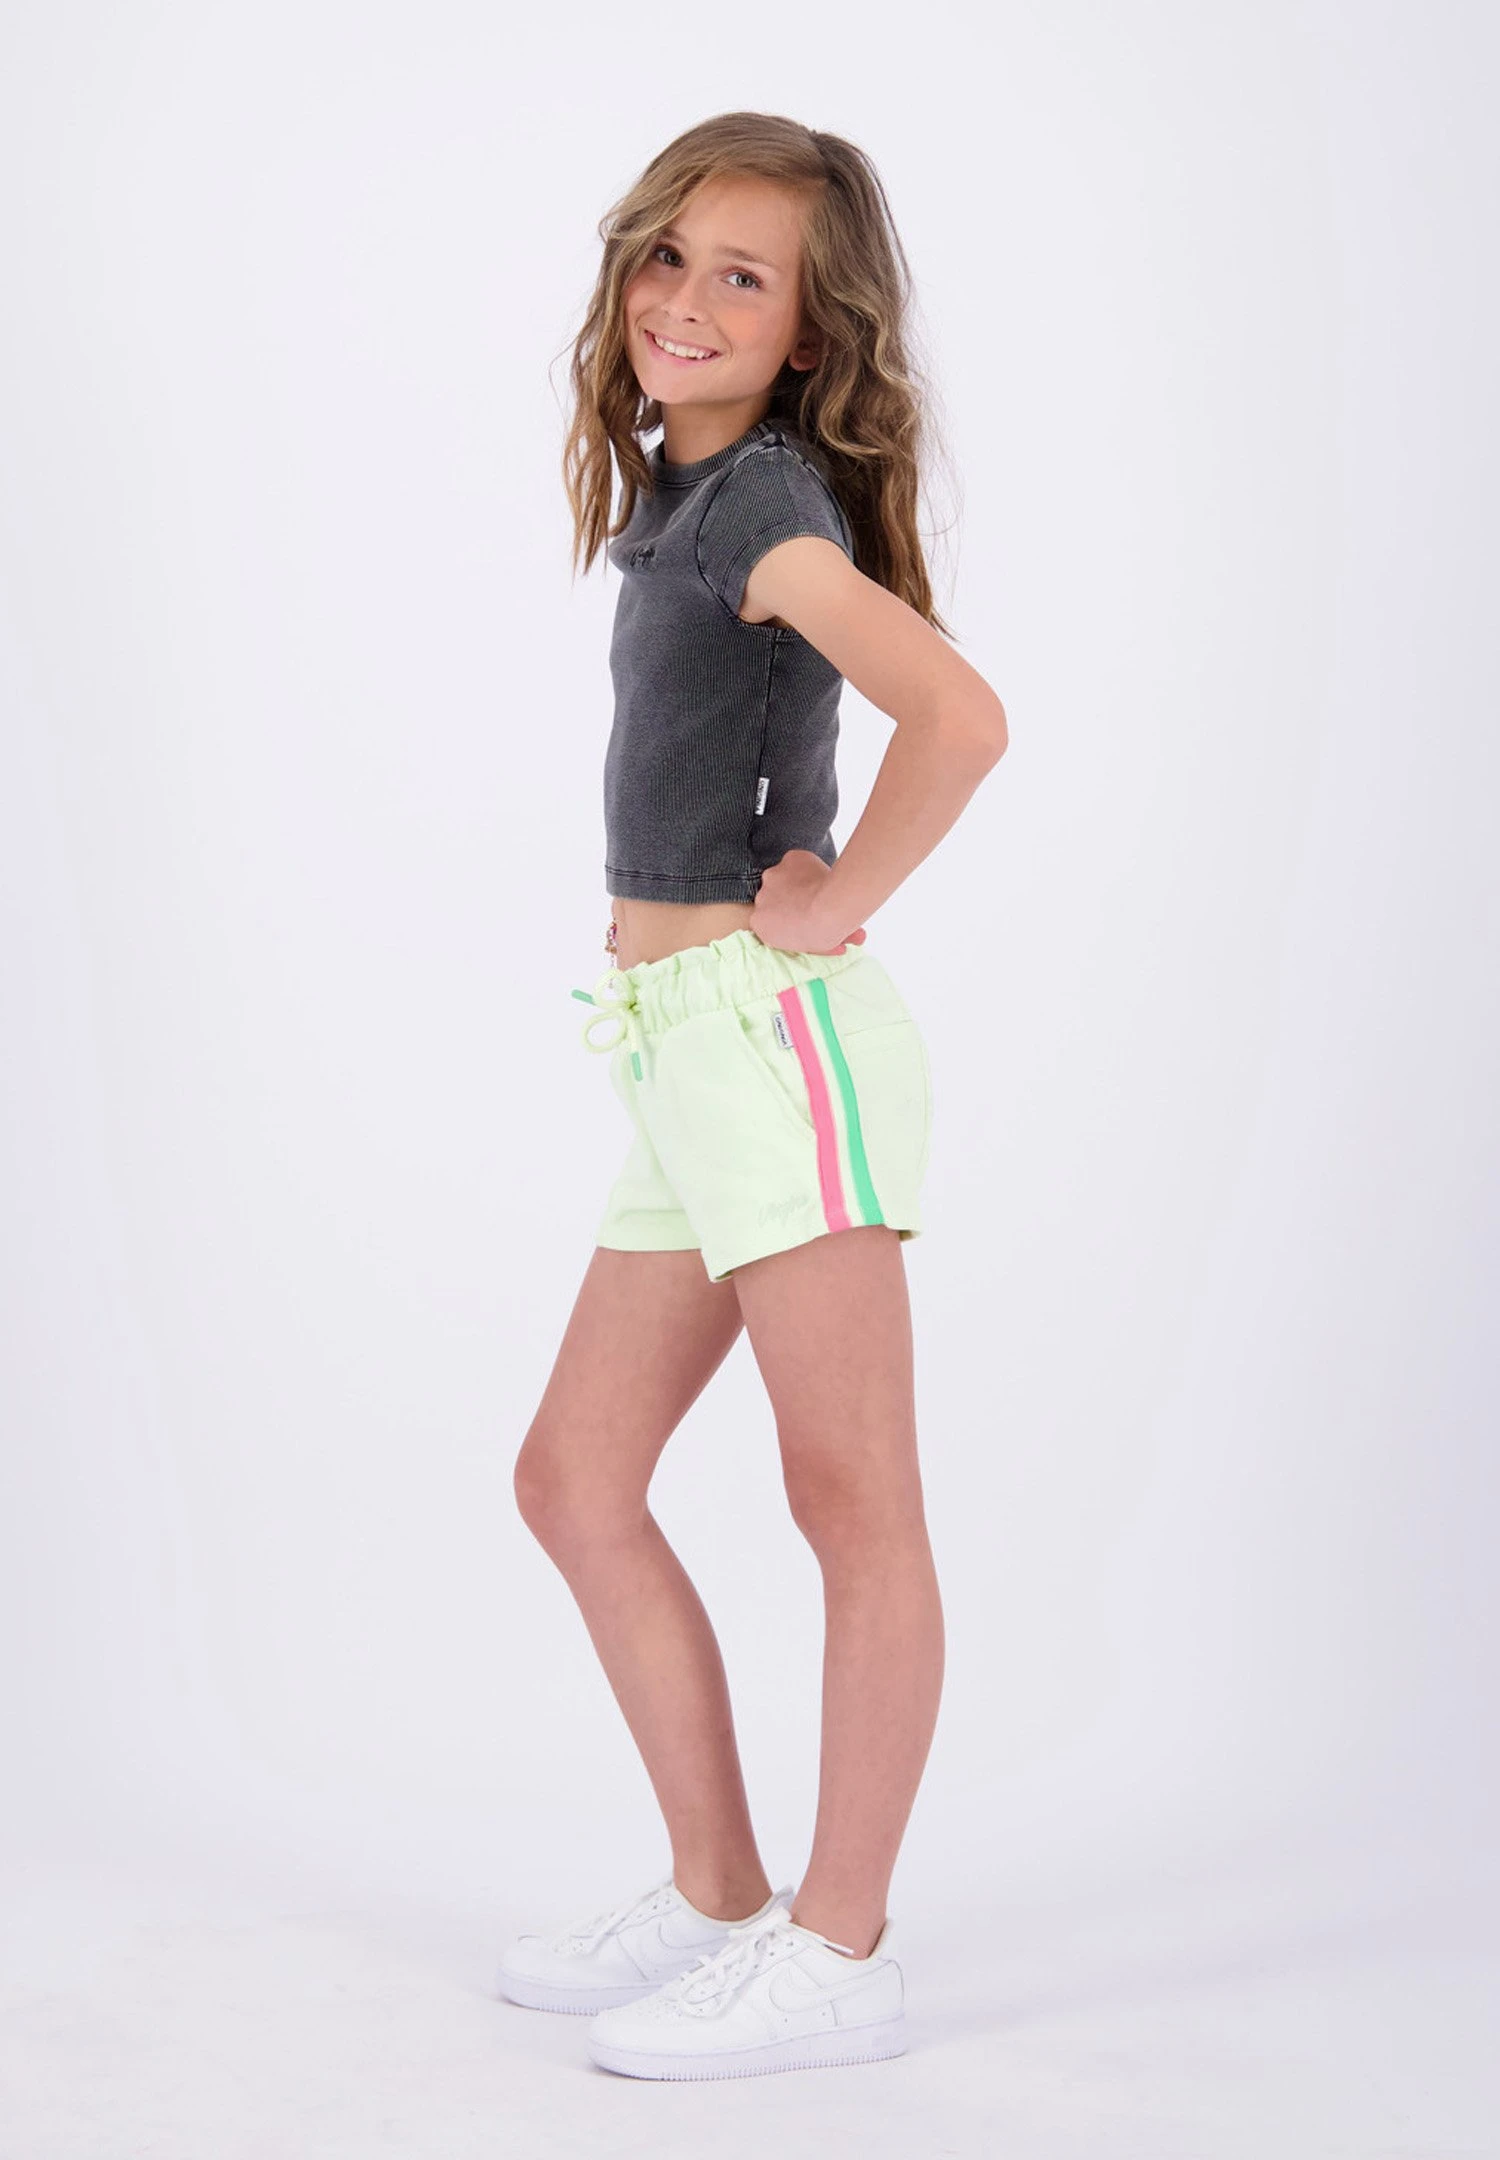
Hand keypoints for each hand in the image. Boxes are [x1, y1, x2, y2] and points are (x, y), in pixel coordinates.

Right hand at [749, 850, 867, 955]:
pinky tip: (822, 876)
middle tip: (812, 905)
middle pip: (772, 897)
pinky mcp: (789, 859)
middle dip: (788, 900)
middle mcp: (760, 898)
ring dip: (797, 882)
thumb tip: (844, 944)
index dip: (782, 919)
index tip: (798, 920)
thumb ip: (812, 942)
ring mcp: (772, 876)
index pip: (765, 920)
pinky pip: (798, 862)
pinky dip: (808, 868)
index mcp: (759, 923)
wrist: (832, 908)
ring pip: (784, 877)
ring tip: (820, 890)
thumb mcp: (812, 947)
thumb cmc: (822, 933)